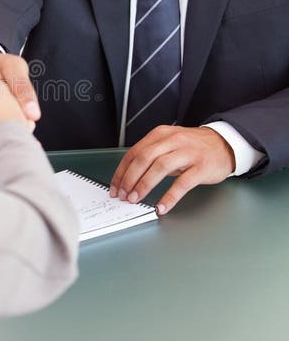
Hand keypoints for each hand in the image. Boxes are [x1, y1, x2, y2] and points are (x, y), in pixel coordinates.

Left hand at [109, 125, 235, 214]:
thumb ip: (151, 155)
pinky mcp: (201, 167)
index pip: (134, 152)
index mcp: (161, 135)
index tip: (115, 186)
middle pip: (144, 159)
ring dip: (144, 185)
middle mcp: (173, 141)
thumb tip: (130, 176)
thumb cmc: (193, 146)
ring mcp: (188, 153)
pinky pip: (182, 183)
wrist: (225, 144)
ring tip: (136, 199)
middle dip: (130, 179)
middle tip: (123, 195)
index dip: (122, 171)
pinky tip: (161, 206)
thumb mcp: (170, 144)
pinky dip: (169, 196)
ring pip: (160, 168)